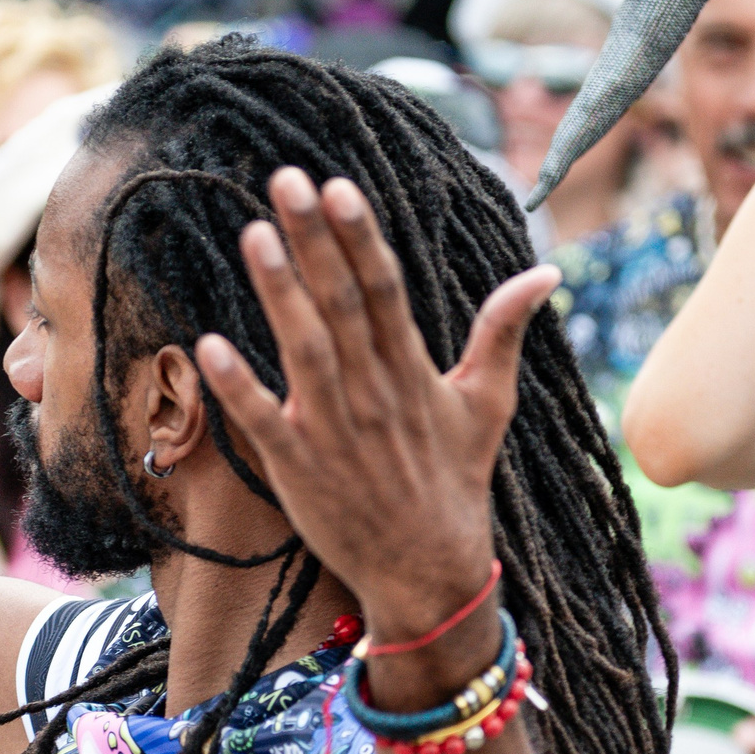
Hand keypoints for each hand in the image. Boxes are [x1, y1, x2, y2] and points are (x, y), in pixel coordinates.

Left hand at [194, 168, 557, 650]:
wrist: (430, 575)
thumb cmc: (454, 481)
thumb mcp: (489, 403)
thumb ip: (504, 332)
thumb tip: (546, 273)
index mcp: (412, 370)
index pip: (384, 288)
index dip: (360, 236)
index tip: (337, 185)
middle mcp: (373, 393)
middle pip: (340, 302)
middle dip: (313, 239)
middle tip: (284, 178)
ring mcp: (334, 431)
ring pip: (304, 350)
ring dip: (279, 293)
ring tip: (253, 234)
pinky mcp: (300, 469)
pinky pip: (264, 423)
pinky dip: (239, 388)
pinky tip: (208, 345)